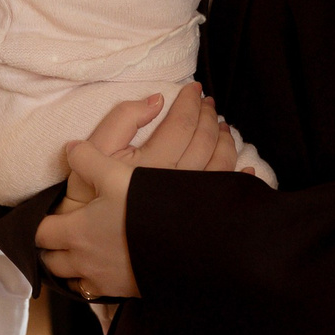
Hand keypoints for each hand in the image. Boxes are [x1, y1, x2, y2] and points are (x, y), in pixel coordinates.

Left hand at [37, 141, 138, 298]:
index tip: (42, 217)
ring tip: (77, 254)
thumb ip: (87, 159)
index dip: (38, 223)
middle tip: (56, 237)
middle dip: (50, 249)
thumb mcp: (115, 175)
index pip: (40, 232)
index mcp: (75, 232)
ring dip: (69, 268)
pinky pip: (94, 292)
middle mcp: (83, 261)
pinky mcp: (120, 293)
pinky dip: (91, 281)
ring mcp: (101, 281)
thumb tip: (70, 148)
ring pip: (71, 280)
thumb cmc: (143, 210)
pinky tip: (103, 269)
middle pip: (51, 261)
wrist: (183, 246)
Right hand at [64, 83, 235, 203]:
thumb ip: (121, 120)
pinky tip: (246, 166)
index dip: (190, 102)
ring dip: (225, 140)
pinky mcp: (194, 220)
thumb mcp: (92, 152)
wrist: (90, 245)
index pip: (181, 124)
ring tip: (222, 127)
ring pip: (220, 165)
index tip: (193, 89)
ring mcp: (187, 204)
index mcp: (149, 164)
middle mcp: (173, 184)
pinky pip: (225, 193)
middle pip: (205, 141)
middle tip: (208, 103)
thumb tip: (156, 100)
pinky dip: (240, 176)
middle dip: (209, 116)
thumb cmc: (88, 198)